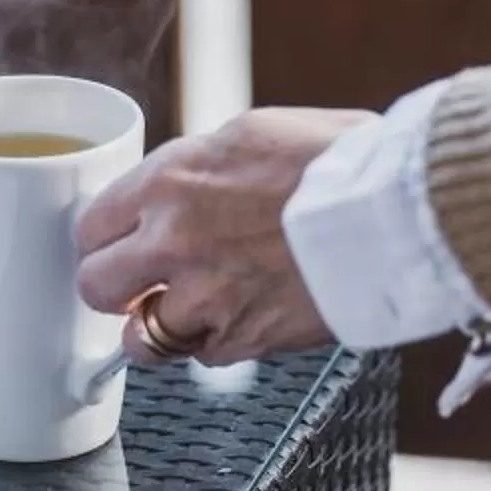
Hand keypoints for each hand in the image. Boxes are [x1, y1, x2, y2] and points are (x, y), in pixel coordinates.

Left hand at [75, 109, 374, 365]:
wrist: (399, 209)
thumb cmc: (342, 160)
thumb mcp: (253, 134)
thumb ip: (199, 168)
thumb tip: (179, 186)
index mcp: (171, 179)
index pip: (91, 224)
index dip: (102, 240)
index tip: (115, 246)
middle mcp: (173, 239)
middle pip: (95, 286)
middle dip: (113, 289)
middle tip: (137, 285)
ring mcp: (205, 296)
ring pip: (143, 338)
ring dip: (161, 329)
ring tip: (191, 313)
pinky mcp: (244, 339)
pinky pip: (206, 356)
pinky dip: (219, 343)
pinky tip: (246, 317)